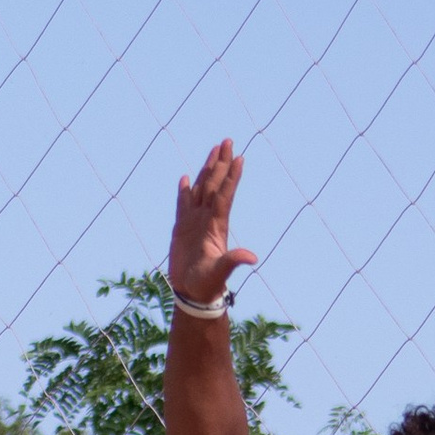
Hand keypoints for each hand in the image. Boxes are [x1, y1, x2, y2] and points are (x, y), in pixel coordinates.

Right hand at [166, 137, 257, 305]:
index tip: (239, 158)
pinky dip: (184, 190)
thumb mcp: (220, 273)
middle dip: (221, 163)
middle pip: (215, 185)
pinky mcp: (181, 229)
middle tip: (228, 140)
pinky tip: (185, 178)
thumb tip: (252, 257)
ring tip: (214, 150)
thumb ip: (233, 262)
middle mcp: (207, 220)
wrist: (193, 294)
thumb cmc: (207, 286)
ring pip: (202, 189)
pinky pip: (183, 204)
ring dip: (207, 170)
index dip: (231, 178)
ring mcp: (195, 222)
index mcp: (216, 226)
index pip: (225, 196)